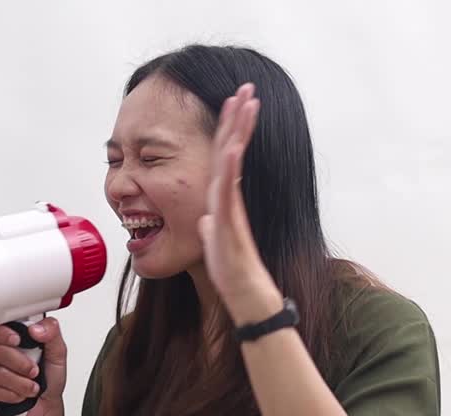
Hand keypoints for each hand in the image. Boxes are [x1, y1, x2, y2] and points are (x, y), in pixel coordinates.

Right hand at [0, 316, 67, 415]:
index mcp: (8, 338)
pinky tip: (20, 396)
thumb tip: (36, 328)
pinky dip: (12, 395)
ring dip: (20, 382)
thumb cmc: (48, 378)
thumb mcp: (58, 354)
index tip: (17, 340)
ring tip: (33, 387)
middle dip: (18, 362)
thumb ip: (52, 334)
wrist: (46, 405)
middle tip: (34, 371)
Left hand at [198, 83, 282, 323]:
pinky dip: (230, 166)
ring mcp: (230, 207)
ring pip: (233, 160)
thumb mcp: (211, 243)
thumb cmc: (230, 271)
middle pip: (233, 148)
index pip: (225, 154)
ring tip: (246, 102)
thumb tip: (203, 221)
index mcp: (222, 198)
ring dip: (239, 130)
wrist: (243, 293)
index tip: (233, 102)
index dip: (229, 128)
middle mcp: (228, 197)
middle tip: (246, 87)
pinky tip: (233, 146)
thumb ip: (209, 227)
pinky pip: (229, 189)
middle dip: (239, 116)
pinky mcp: (229, 221)